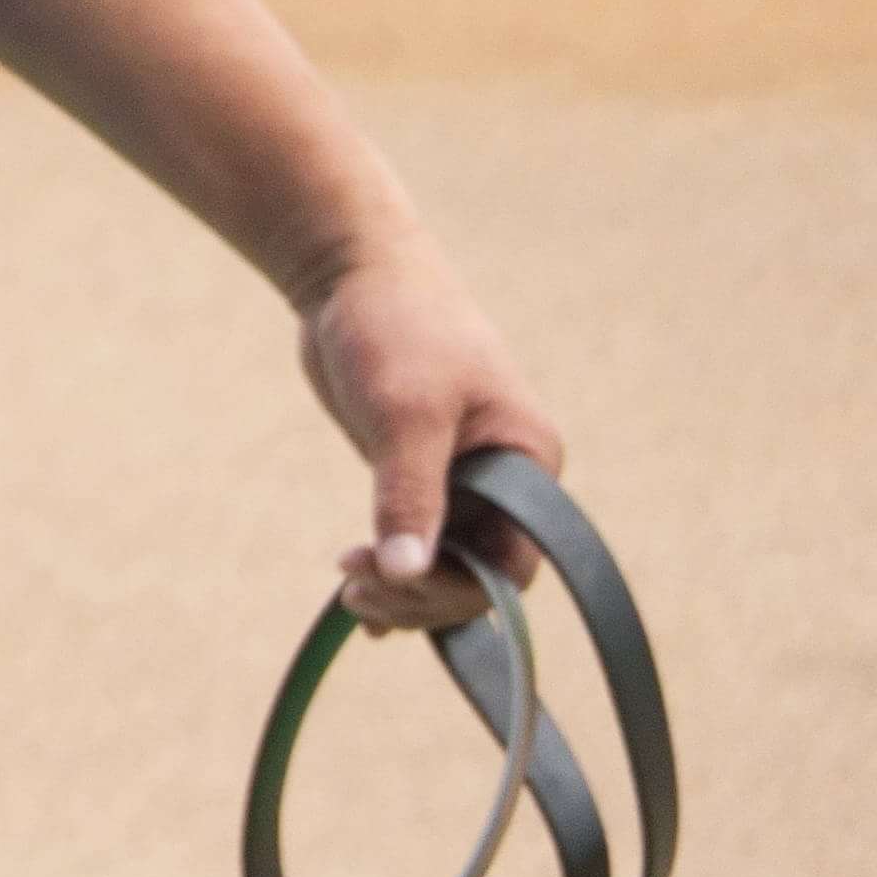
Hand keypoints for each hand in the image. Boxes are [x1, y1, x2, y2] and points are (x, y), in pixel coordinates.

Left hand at [292, 229, 561, 633]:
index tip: (392, 583)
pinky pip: (416, 538)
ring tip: (350, 593)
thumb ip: (409, 493)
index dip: (457, 590)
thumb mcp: (405, 412)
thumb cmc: (397, 328)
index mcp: (526, 464)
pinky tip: (359, 600)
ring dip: (403, 588)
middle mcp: (503, 480)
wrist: (352, 275)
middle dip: (421, 593)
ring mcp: (459, 478)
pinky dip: (391, 570)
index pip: (511, 564)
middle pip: (478, 572)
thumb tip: (407, 572)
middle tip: (355, 590)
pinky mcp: (417, 471)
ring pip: (444, 561)